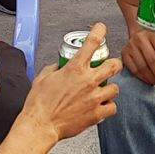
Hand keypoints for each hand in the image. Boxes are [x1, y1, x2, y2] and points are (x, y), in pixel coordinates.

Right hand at [20, 23, 121, 138]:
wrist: (40, 125)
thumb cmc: (39, 104)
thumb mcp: (43, 78)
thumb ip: (54, 69)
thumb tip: (59, 67)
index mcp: (74, 69)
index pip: (91, 43)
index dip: (99, 32)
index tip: (101, 28)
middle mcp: (88, 81)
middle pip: (113, 65)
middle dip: (114, 64)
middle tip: (111, 66)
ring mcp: (94, 98)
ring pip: (115, 88)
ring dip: (110, 89)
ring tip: (104, 91)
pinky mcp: (96, 114)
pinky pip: (112, 108)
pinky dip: (109, 107)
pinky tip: (102, 106)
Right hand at [121, 23, 154, 87]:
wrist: (140, 33)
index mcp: (154, 35)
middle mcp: (141, 39)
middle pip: (153, 61)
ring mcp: (131, 46)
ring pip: (143, 67)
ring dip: (153, 78)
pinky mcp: (124, 54)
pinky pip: (134, 70)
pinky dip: (144, 78)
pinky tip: (150, 80)